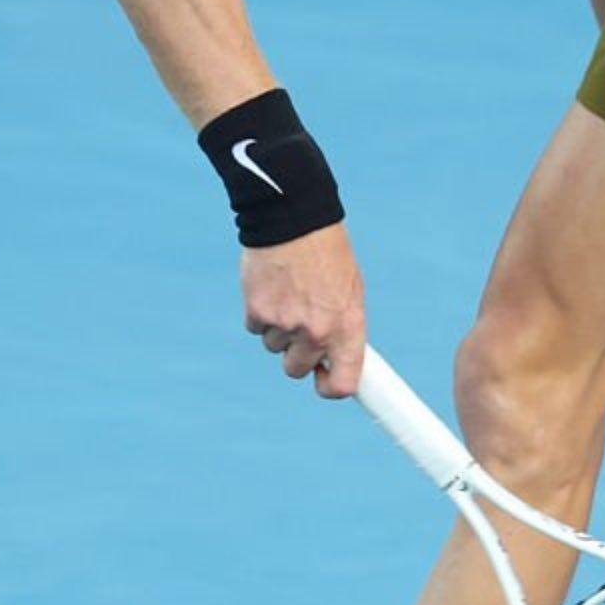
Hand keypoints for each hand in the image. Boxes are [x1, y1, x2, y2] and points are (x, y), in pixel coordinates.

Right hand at [242, 225, 366, 397]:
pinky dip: (261, 313)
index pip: (342, 383)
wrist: (294, 217)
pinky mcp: (257, 312)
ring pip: (274, 347)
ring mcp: (285, 324)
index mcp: (347, 326)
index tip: (325, 380)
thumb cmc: (327, 252)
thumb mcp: (348, 290)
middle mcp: (316, 331)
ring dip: (278, 328)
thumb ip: (342, 326)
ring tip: (288, 292)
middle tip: (300, 326)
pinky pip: (256, 328)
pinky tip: (271, 287)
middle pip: (297, 370)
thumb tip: (334, 357)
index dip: (331, 388)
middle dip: (297, 355)